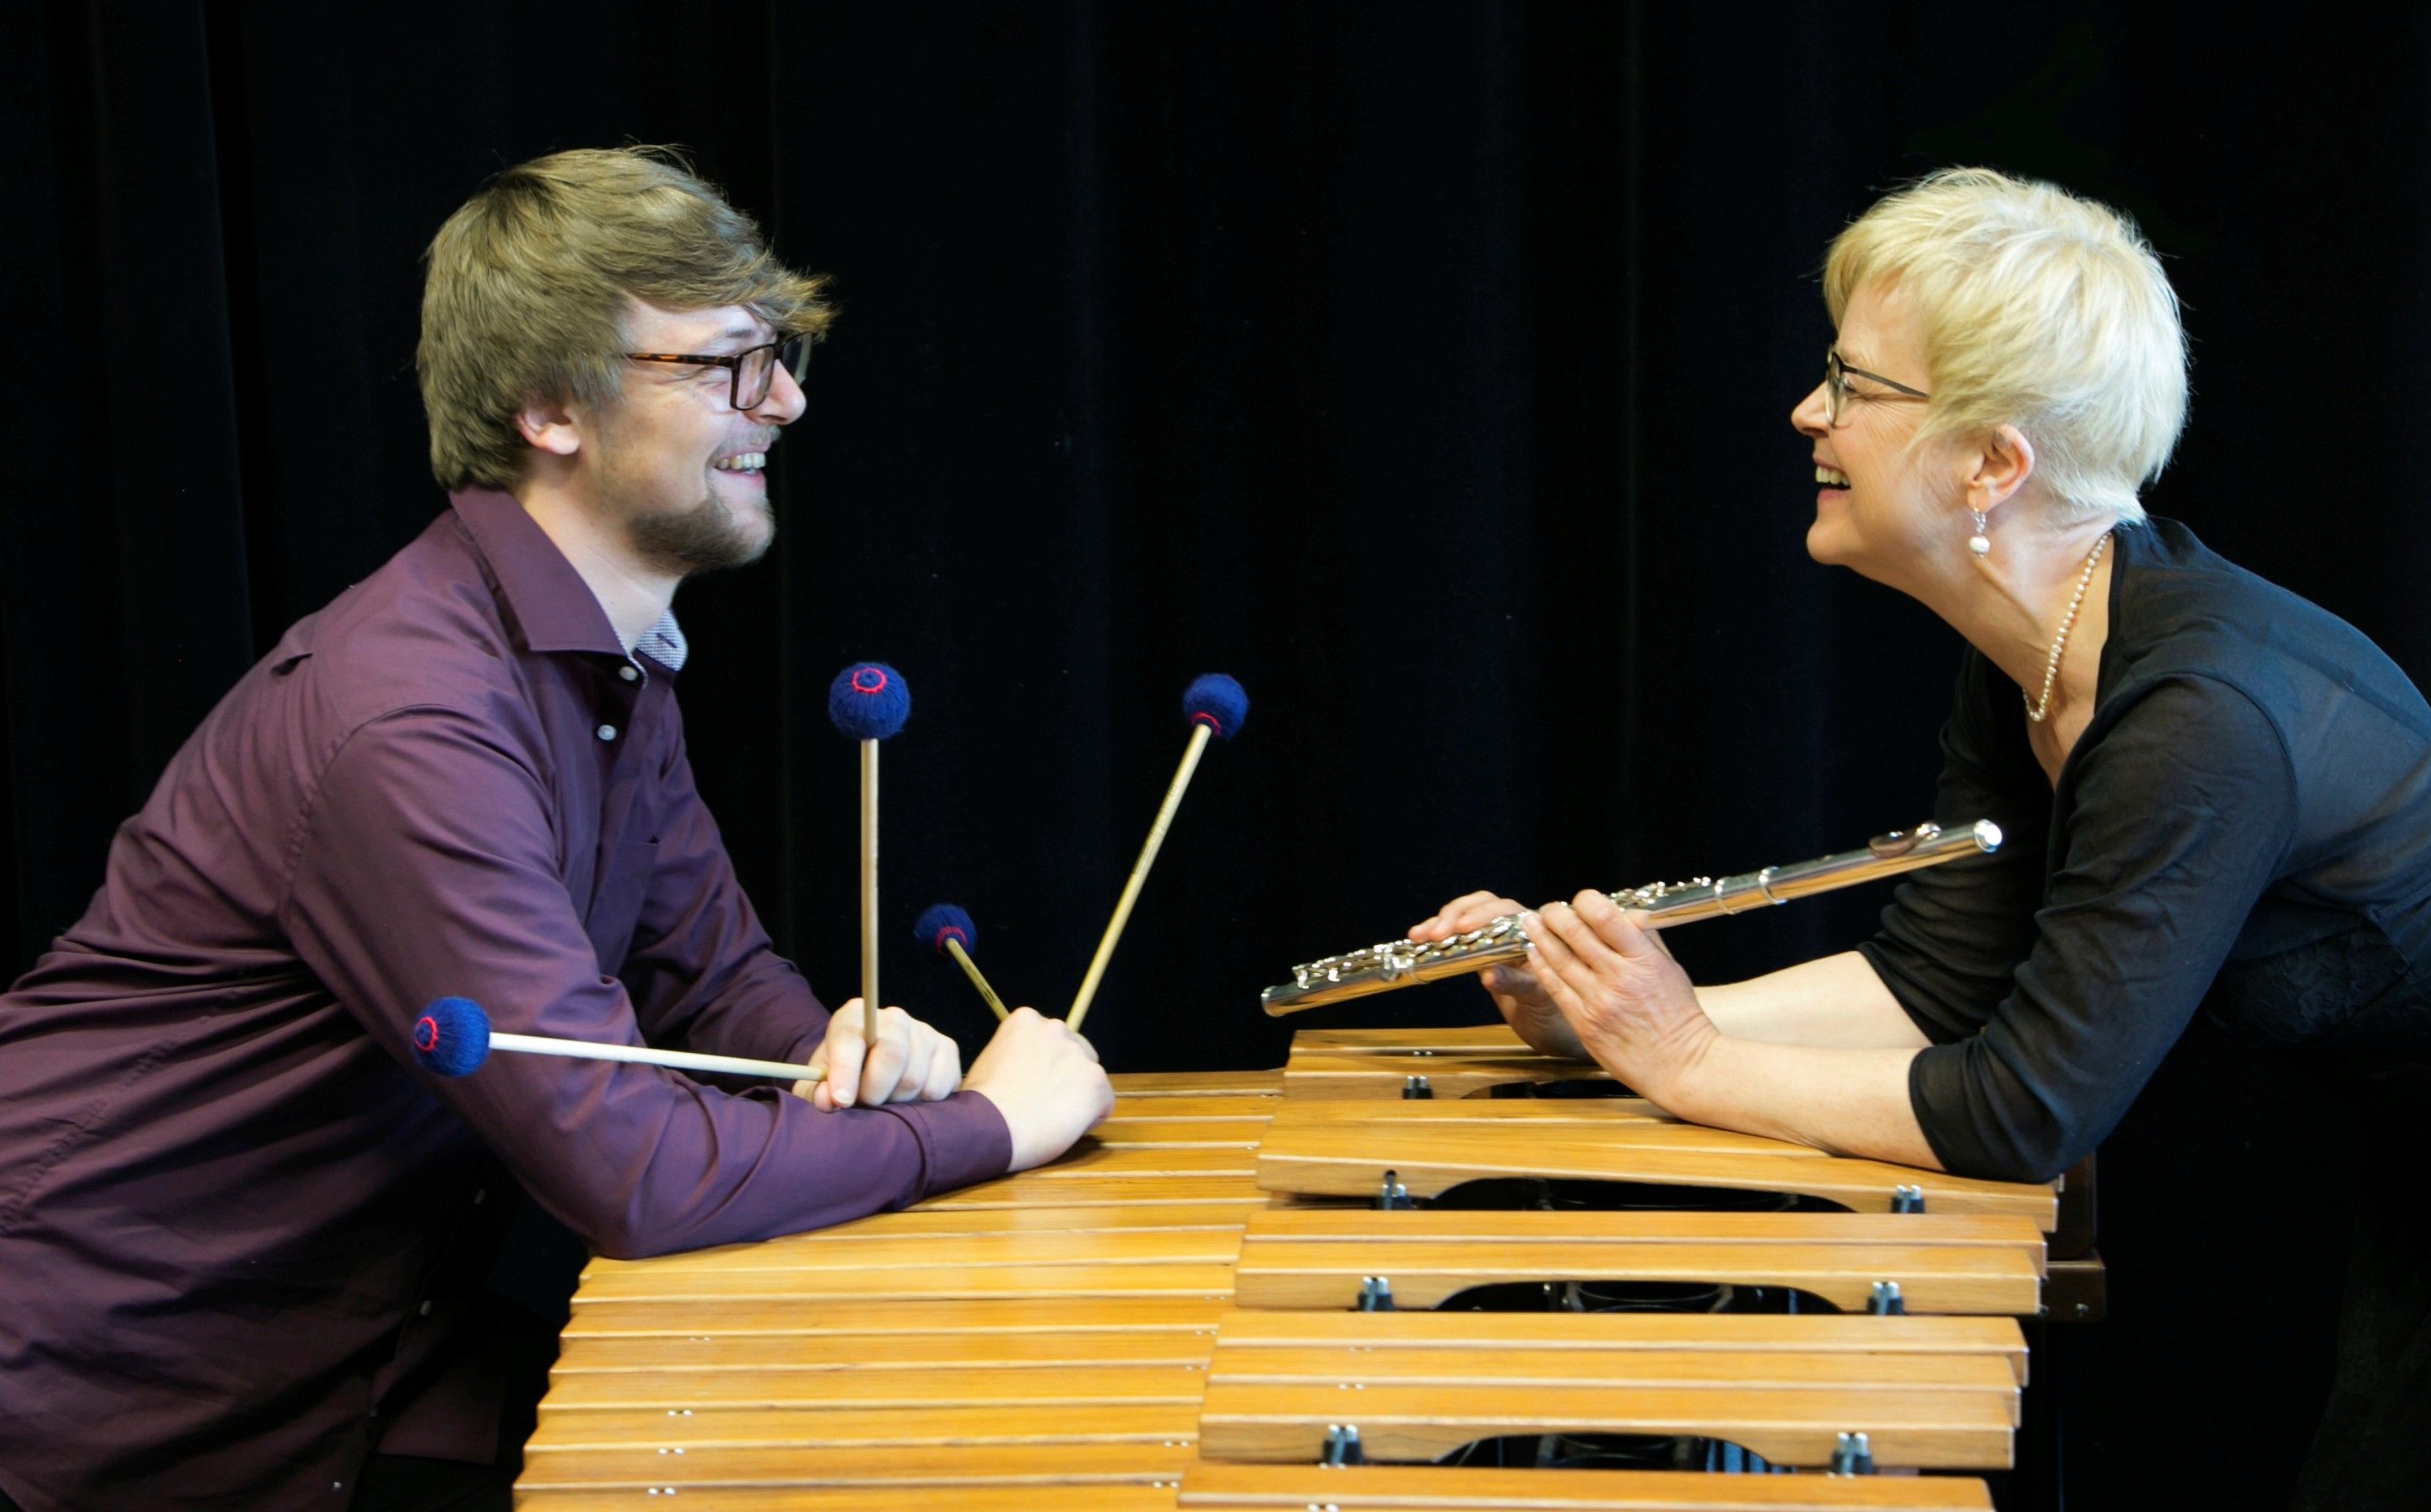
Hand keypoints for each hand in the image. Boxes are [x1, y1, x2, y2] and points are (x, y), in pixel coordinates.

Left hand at [797, 998, 962, 1110]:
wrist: (874, 1067)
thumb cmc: (845, 1076)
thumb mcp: (821, 1082)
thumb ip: (817, 1091)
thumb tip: (829, 1100)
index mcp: (854, 1017)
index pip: (851, 1039)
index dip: (845, 1072)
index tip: (841, 1100)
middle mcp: (893, 1018)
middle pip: (892, 1054)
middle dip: (875, 1090)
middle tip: (866, 1104)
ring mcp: (924, 1031)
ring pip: (915, 1077)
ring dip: (897, 1101)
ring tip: (886, 1101)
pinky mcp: (947, 1048)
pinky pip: (939, 1086)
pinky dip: (923, 1103)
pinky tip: (909, 1098)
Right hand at [961, 1007, 1114, 1171]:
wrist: (989, 1128)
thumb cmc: (980, 1104)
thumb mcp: (988, 1060)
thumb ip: (1014, 1053)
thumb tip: (1024, 1066)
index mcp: (1026, 1019)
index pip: (1050, 1039)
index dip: (1044, 1064)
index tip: (1033, 1083)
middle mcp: (1055, 1028)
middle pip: (1075, 1051)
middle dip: (1066, 1074)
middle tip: (1046, 1101)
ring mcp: (1078, 1054)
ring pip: (1089, 1077)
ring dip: (1078, 1095)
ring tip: (1052, 1118)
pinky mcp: (1096, 1082)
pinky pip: (1103, 1102)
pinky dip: (1090, 1117)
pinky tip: (1065, 1127)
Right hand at [1410, 890, 1584, 1059]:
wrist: (1553, 1031)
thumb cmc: (1555, 1012)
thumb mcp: (1538, 998)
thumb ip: (1516, 983)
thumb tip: (1488, 975)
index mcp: (1534, 933)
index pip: (1505, 910)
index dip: (1482, 914)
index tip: (1463, 927)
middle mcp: (1514, 930)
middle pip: (1480, 907)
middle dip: (1454, 916)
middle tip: (1435, 934)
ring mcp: (1495, 941)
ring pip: (1465, 918)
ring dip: (1440, 923)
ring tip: (1419, 935)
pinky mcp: (1480, 954)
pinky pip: (1459, 938)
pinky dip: (1438, 938)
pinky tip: (1420, 941)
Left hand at [1523, 891, 1716, 1101]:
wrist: (1679, 1066)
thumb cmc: (1678, 1017)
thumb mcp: (1670, 968)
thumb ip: (1644, 938)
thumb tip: (1622, 912)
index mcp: (1643, 959)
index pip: (1605, 916)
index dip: (1586, 901)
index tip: (1581, 900)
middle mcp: (1618, 977)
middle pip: (1574, 932)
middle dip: (1555, 914)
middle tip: (1549, 909)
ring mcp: (1598, 1001)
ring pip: (1557, 958)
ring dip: (1539, 936)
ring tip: (1530, 924)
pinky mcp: (1584, 1022)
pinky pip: (1554, 987)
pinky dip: (1541, 966)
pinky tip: (1534, 953)